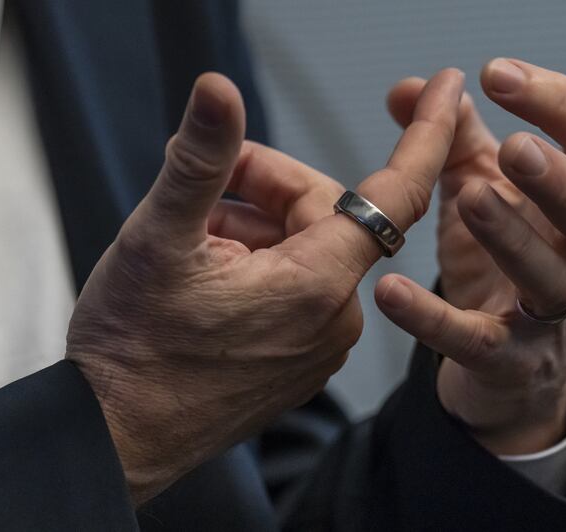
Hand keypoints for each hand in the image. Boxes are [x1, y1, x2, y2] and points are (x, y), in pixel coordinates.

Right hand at [66, 69, 463, 503]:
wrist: (117, 439)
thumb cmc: (134, 347)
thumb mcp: (157, 239)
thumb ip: (200, 160)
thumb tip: (219, 91)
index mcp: (316, 285)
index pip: (396, 194)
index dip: (426, 133)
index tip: (448, 87)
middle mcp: (334, 319)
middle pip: (325, 216)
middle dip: (266, 188)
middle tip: (206, 183)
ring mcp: (320, 346)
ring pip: (307, 251)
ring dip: (256, 227)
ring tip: (196, 237)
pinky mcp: (302, 361)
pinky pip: (301, 289)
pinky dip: (264, 264)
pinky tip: (214, 268)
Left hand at [375, 59, 565, 454]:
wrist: (508, 369)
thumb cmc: (501, 269)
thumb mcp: (481, 195)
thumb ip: (452, 142)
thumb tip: (411, 89)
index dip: (563, 108)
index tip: (497, 75)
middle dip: (562, 182)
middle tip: (514, 149)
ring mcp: (548, 319)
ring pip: (552, 280)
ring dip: (514, 236)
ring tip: (469, 197)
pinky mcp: (507, 363)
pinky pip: (477, 342)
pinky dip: (434, 318)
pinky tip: (390, 291)